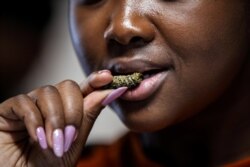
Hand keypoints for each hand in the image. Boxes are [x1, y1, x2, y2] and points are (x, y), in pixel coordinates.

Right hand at [0, 70, 126, 166]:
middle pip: (68, 86)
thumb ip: (88, 116)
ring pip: (48, 92)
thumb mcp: (73, 143)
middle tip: (69, 138)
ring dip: (55, 120)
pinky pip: (24, 102)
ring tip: (52, 144)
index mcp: (67, 111)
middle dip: (73, 112)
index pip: (84, 89)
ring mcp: (30, 104)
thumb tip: (111, 92)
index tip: (108, 77)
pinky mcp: (8, 109)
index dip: (96, 81)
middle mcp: (49, 104)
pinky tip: (36, 138)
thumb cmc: (45, 165)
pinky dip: (34, 121)